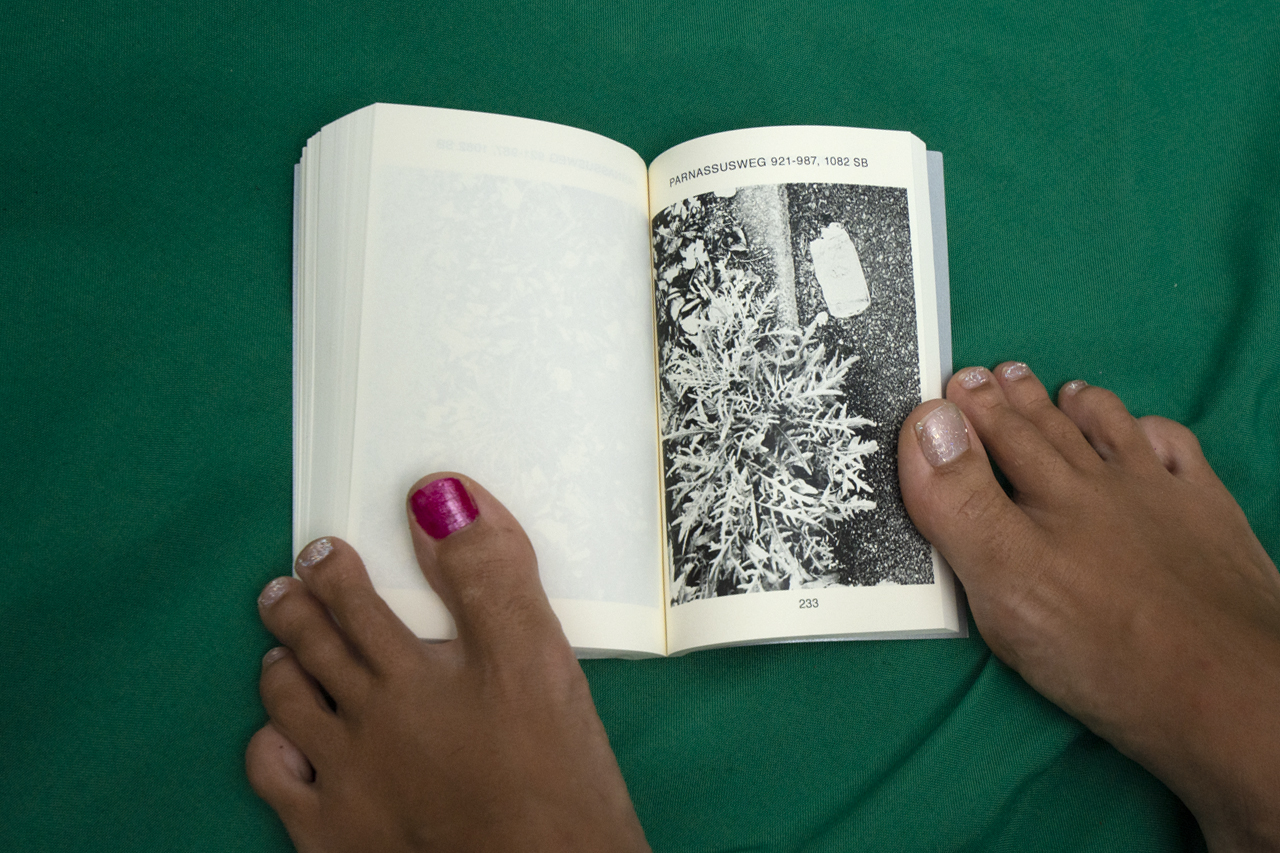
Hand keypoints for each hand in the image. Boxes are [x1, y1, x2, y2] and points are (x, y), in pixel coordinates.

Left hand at [246, 474, 650, 852]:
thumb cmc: (551, 773)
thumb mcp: (535, 654)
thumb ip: (488, 572)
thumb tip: (438, 497)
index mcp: (408, 671)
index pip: (354, 602)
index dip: (334, 569)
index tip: (324, 551)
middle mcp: (363, 720)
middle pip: (312, 647)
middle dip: (294, 607)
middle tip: (285, 586)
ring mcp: (343, 780)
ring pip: (287, 705)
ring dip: (280, 667)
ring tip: (280, 651)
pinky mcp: (335, 837)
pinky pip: (276, 780)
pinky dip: (269, 746)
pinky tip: (279, 737)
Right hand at [898, 363, 1279, 851]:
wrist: (1230, 690)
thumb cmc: (1101, 649)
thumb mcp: (1003, 582)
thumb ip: (959, 502)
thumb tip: (930, 422)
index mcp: (1043, 501)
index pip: (993, 441)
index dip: (967, 412)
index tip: (950, 383)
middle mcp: (1099, 484)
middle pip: (1046, 433)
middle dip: (1011, 402)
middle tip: (989, 374)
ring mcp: (1159, 496)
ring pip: (1111, 435)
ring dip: (1081, 409)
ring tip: (1065, 391)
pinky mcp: (1210, 517)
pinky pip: (1179, 455)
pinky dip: (1155, 434)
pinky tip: (1149, 435)